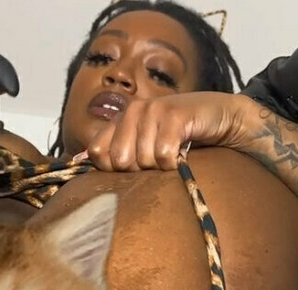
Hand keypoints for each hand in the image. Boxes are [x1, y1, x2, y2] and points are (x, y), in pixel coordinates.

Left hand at [84, 92, 250, 171]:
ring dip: (161, 167)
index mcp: (120, 118)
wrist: (221, 118)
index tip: (135, 169)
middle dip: (140, 171)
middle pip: (119, 160)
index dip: (113, 169)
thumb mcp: (145, 143)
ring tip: (173, 155)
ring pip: (142, 159)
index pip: (97, 152)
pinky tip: (184, 155)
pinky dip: (175, 164)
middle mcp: (132, 110)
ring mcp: (153, 110)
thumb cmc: (181, 136)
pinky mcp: (174, 114)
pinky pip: (163, 154)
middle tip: (158, 162)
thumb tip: (75, 162)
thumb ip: (113, 150)